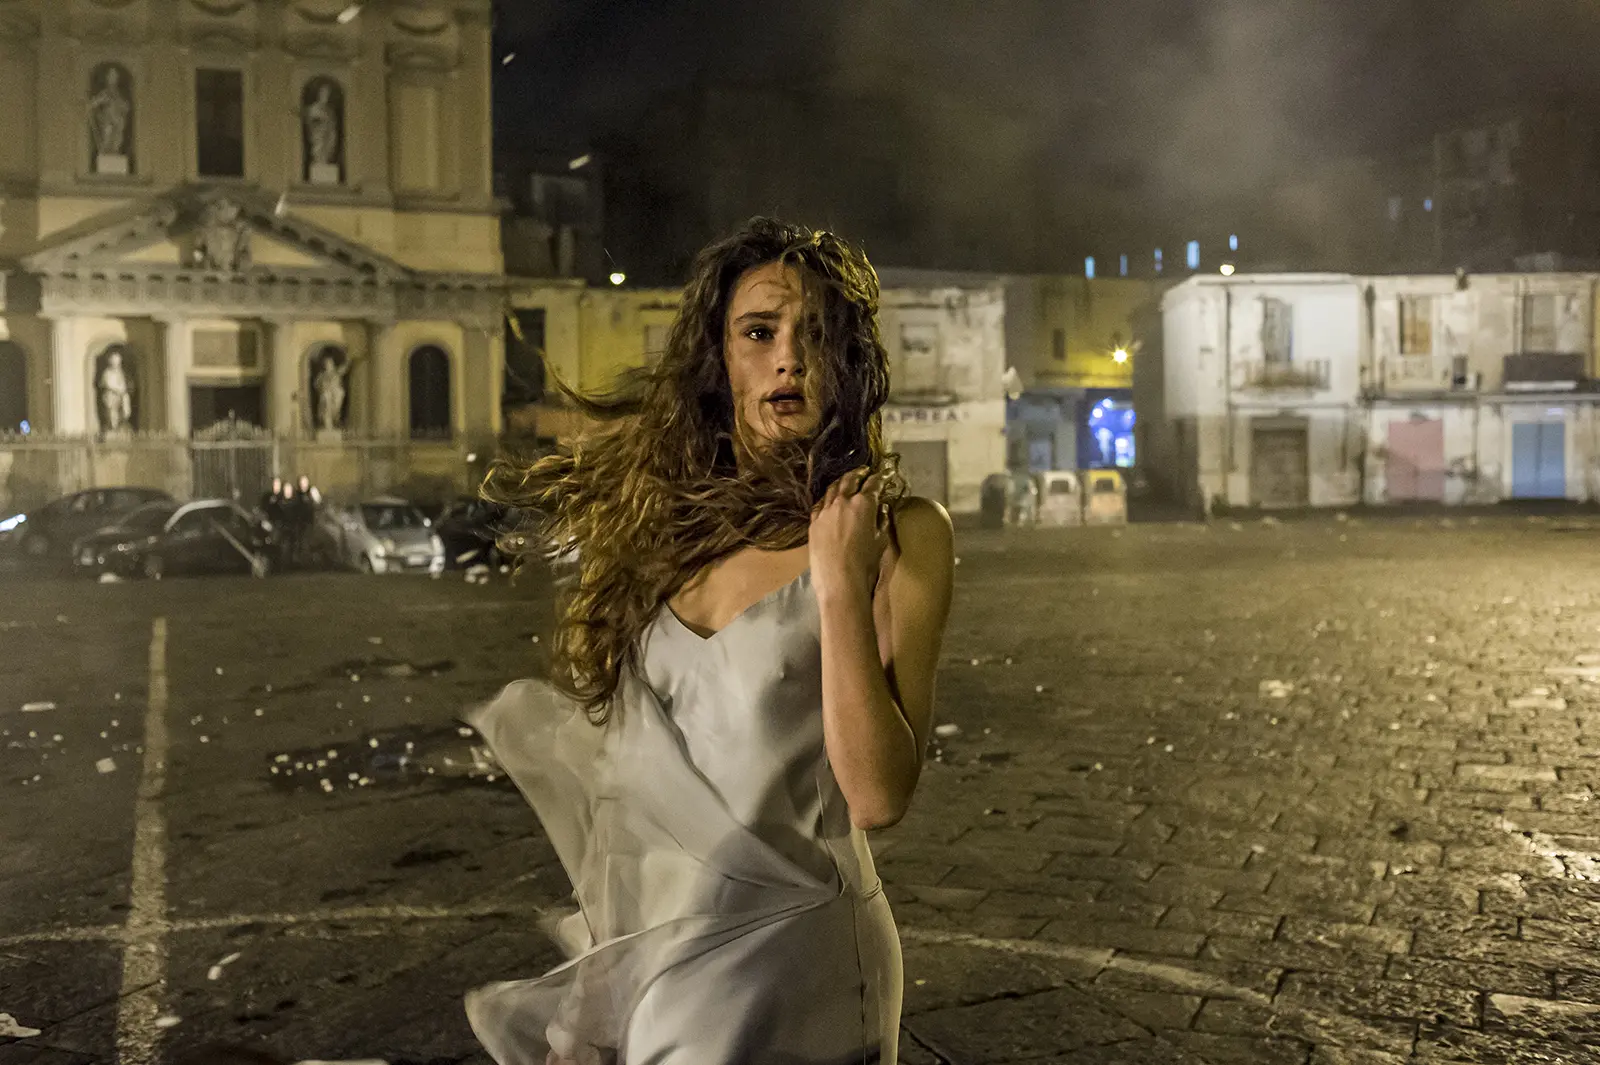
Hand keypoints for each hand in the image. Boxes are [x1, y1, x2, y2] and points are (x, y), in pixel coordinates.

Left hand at [810, 466, 886, 602]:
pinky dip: (827, 498)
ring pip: (833, 489)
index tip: (886, 474)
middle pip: (850, 480)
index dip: (882, 477)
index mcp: (863, 504)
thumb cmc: (866, 564)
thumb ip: (882, 520)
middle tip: (865, 471)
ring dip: (842, 482)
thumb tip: (882, 509)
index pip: (874, 484)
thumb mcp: (881, 540)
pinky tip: (829, 499)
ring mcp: (825, 512)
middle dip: (859, 473)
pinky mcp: (814, 523)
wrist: (840, 581)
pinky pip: (820, 504)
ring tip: (847, 480)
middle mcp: (842, 502)